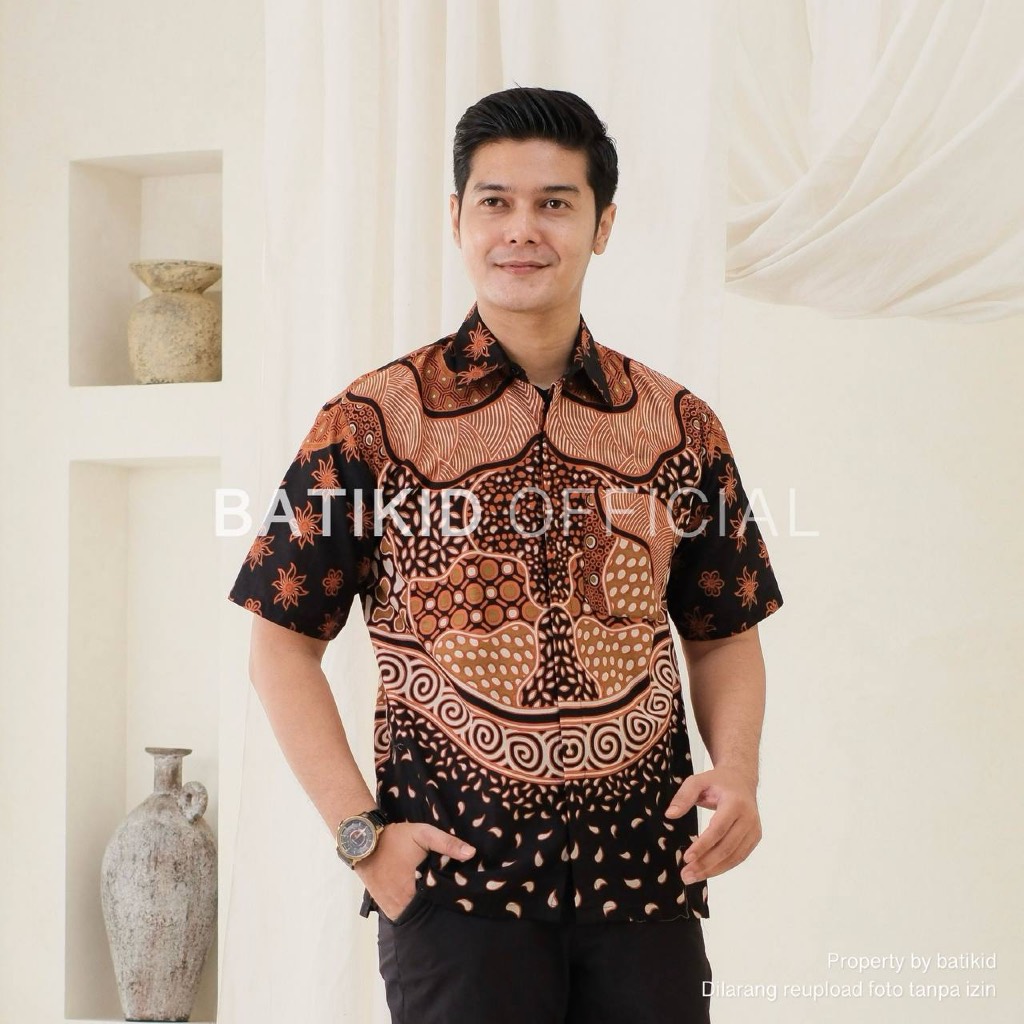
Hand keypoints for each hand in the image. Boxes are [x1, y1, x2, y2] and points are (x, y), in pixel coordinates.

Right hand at [354, 822, 474, 920]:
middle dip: (440, 907)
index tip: (463, 896)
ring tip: (438, 903)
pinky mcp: (385, 908)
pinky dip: (412, 911)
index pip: (442, 902)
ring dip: (426, 911)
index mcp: (417, 889)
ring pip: (416, 916)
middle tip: (452, 900)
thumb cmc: (395, 838)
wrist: (362, 843)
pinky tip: (421, 902)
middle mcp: (405, 904)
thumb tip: (472, 853)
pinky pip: (404, 915)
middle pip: (429, 912)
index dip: (453, 900)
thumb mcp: (423, 834)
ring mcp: (393, 908)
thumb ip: (447, 843)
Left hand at [665, 766, 760, 884]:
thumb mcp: (697, 781)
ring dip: (713, 870)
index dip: (703, 846)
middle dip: (705, 863)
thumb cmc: (716, 781)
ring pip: (734, 857)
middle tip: (685, 875)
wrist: (741, 780)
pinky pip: (739, 857)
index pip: (718, 829)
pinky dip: (723, 867)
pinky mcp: (755, 838)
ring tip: (692, 877)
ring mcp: (754, 830)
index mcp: (735, 803)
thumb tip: (670, 815)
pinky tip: (707, 872)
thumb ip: (683, 796)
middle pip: (726, 847)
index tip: (686, 858)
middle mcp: (748, 818)